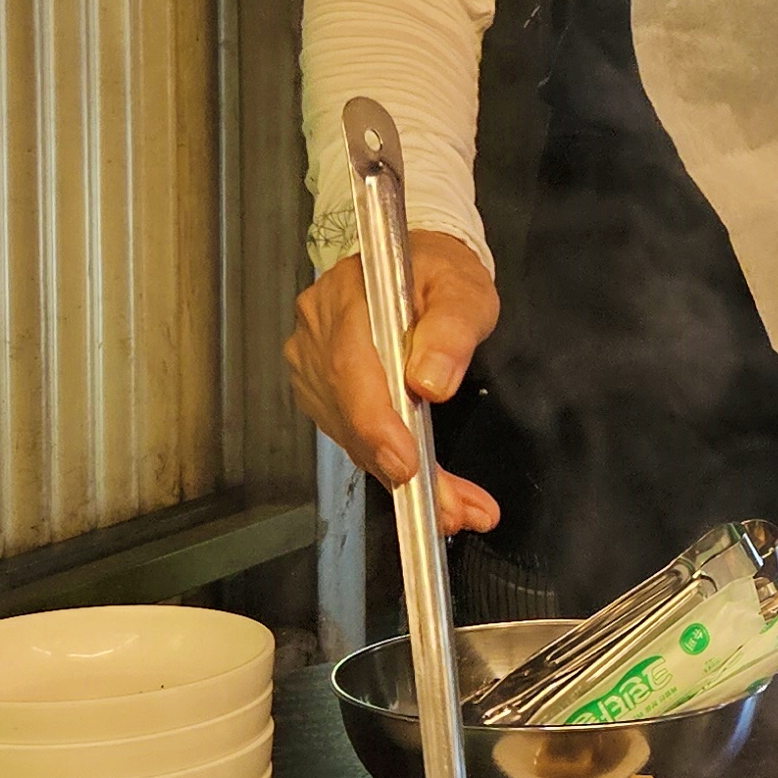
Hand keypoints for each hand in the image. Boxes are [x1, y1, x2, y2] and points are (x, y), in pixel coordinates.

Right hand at [285, 232, 503, 531]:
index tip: (408, 465)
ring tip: (457, 506)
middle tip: (452, 510)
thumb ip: (451, 330)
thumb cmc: (440, 274)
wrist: (417, 267)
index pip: (351, 366)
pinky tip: (429, 488)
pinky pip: (352, 436)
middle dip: (401, 468)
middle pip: (350, 410)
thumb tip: (430, 383)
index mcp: (349, 295)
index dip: (376, 422)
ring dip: (402, 477)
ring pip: (351, 434)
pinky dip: (390, 465)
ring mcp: (313, 362)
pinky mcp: (322, 390)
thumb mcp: (464, 289)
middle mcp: (319, 330)